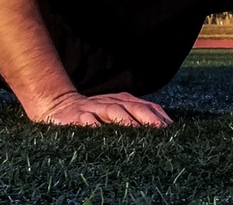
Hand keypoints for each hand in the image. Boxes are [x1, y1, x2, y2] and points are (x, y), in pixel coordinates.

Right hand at [31, 90, 172, 127]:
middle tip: (161, 130)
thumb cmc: (95, 113)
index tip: (172, 128)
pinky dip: (93, 125)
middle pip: (133, 107)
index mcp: (124, 101)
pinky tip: (100, 131)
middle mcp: (111, 102)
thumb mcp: (116, 110)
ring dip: (124, 120)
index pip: (146, 106)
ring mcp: (94, 108)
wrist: (59, 105)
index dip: (159, 116)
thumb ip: (136, 115)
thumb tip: (164, 128)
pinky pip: (86, 120)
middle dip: (148, 117)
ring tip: (136, 130)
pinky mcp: (76, 117)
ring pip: (112, 111)